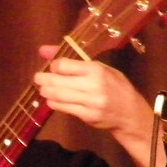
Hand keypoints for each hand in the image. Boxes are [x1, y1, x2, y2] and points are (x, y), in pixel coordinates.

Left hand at [33, 45, 152, 140]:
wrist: (130, 112)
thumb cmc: (115, 86)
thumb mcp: (100, 68)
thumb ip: (73, 60)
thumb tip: (43, 50)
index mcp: (96, 70)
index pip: (66, 65)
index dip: (55, 66)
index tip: (52, 67)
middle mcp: (93, 86)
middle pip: (60, 82)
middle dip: (44, 80)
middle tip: (37, 78)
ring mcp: (90, 102)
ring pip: (60, 96)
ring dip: (47, 93)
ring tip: (42, 90)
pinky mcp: (88, 116)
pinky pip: (66, 109)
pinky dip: (55, 104)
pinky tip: (51, 101)